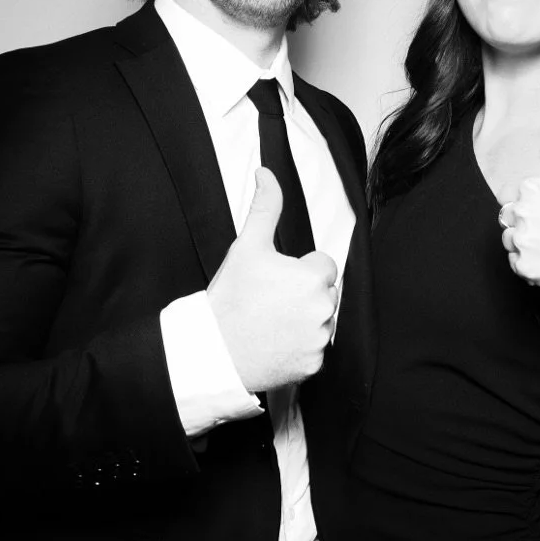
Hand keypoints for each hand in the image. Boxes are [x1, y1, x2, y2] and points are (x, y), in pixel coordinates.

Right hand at [207, 171, 338, 392]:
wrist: (214, 351)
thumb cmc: (231, 297)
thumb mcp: (247, 246)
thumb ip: (265, 206)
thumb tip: (266, 173)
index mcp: (315, 277)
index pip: (322, 265)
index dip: (299, 270)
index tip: (275, 281)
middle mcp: (325, 309)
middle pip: (324, 294)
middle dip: (303, 295)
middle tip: (270, 302)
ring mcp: (320, 341)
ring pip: (321, 322)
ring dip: (304, 321)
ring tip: (271, 323)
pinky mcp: (313, 367)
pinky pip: (314, 351)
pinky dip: (299, 349)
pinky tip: (275, 344)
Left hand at [499, 103, 539, 313]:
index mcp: (532, 186)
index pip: (517, 199)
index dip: (539, 208)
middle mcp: (523, 211)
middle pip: (509, 219)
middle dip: (531, 226)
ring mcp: (523, 240)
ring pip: (510, 241)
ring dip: (528, 247)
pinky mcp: (524, 266)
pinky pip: (514, 264)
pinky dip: (531, 267)